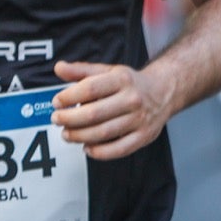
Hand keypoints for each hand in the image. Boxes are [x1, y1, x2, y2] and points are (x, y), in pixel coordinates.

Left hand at [51, 60, 167, 159]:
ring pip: (103, 133)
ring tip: (67, 134)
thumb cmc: (131, 83)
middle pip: (94, 113)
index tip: (57, 102)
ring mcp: (139, 119)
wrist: (163, 92)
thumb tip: (59, 68)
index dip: (69, 96)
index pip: (90, 88)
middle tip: (57, 119)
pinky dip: (99, 152)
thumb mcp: (108, 71)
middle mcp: (132, 99)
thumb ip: (82, 71)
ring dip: (79, 136)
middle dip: (69, 119)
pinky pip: (118, 149)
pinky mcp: (143, 136)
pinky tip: (87, 147)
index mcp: (122, 79)